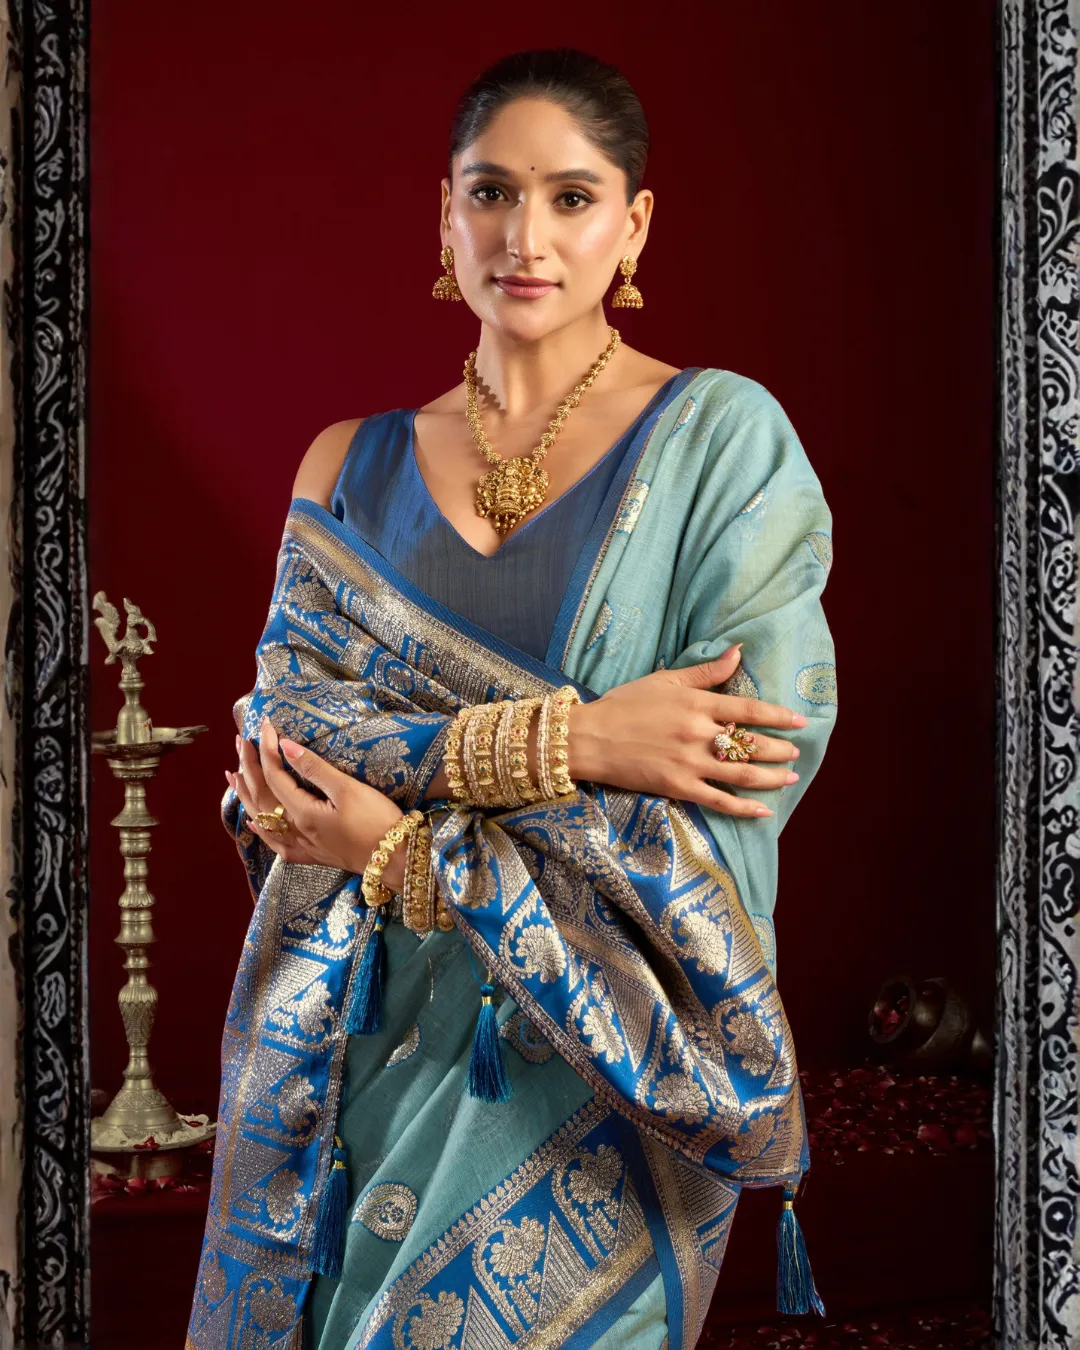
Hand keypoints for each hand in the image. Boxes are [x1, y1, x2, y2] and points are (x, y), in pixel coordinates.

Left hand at [227, 716, 406, 885]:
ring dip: (246, 795)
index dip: (268, 749)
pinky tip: (253, 823)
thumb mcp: (347, 790)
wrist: (395, 860)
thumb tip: (285, 746)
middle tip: (240, 741)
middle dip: (249, 767)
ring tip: (233, 775)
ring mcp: (302, 845)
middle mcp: (295, 830)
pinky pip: (278, 843)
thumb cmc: (376, 821)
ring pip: (263, 818)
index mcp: (302, 813)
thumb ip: (314, 768)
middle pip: (262, 796)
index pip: (275, 776)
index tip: (265, 725)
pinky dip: (262, 831)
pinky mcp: (313, 855)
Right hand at [567, 644, 807, 818]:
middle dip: (779, 749)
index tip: (799, 721)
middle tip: (795, 753)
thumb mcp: (665, 680)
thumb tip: (739, 652)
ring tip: (789, 778)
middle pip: (751, 744)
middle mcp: (698, 734)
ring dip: (771, 777)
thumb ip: (705, 671)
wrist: (590, 738)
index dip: (778, 716)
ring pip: (742, 774)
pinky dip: (744, 808)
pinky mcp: (678, 787)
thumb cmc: (625, 705)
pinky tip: (763, 811)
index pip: (748, 709)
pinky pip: (719, 800)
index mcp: (696, 704)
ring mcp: (690, 763)